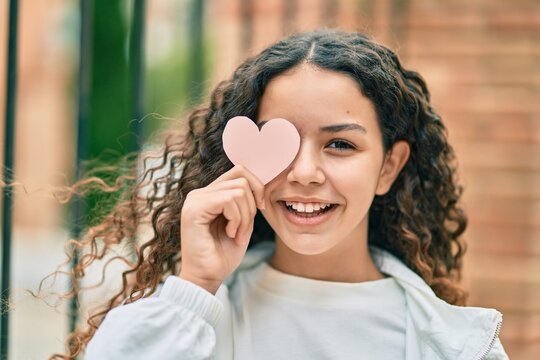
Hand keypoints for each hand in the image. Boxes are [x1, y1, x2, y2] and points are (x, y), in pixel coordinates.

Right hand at [178, 165, 264, 293]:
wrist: (207, 278)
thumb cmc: (223, 254)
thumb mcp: (242, 222)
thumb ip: (247, 201)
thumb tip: (261, 182)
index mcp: (210, 194)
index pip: (239, 171)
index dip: (257, 187)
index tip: (261, 209)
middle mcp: (199, 193)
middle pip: (241, 177)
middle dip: (252, 205)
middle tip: (244, 229)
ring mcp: (195, 199)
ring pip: (238, 190)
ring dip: (245, 217)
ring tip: (236, 235)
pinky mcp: (194, 209)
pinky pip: (228, 200)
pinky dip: (237, 219)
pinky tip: (229, 234)